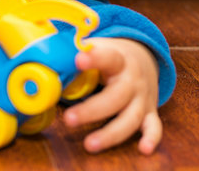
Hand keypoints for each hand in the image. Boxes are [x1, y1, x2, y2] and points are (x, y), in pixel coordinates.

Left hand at [63, 37, 161, 154]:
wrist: (143, 58)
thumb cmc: (110, 56)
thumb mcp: (97, 49)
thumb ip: (75, 54)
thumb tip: (44, 60)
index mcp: (118, 60)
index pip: (108, 58)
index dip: (94, 58)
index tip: (79, 59)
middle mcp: (132, 80)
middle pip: (115, 97)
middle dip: (92, 110)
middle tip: (68, 119)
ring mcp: (142, 98)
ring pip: (131, 118)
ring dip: (111, 133)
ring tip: (89, 144)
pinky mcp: (149, 112)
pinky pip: (154, 127)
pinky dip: (151, 138)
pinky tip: (144, 149)